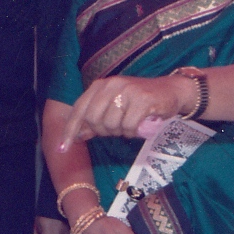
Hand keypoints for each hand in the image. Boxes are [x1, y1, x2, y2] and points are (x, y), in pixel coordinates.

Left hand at [59, 75, 192, 149]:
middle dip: (103, 131)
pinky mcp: (143, 99)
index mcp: (101, 85)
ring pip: (111, 124)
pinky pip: (128, 126)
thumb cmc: (140, 102)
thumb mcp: (114, 108)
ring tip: (130, 125)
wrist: (172, 91)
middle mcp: (112, 85)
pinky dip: (132, 132)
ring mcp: (127, 91)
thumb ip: (95, 121)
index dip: (70, 130)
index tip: (62, 149)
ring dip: (120, 132)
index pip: (79, 109)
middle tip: (116, 130)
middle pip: (93, 120)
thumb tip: (77, 135)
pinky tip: (139, 127)